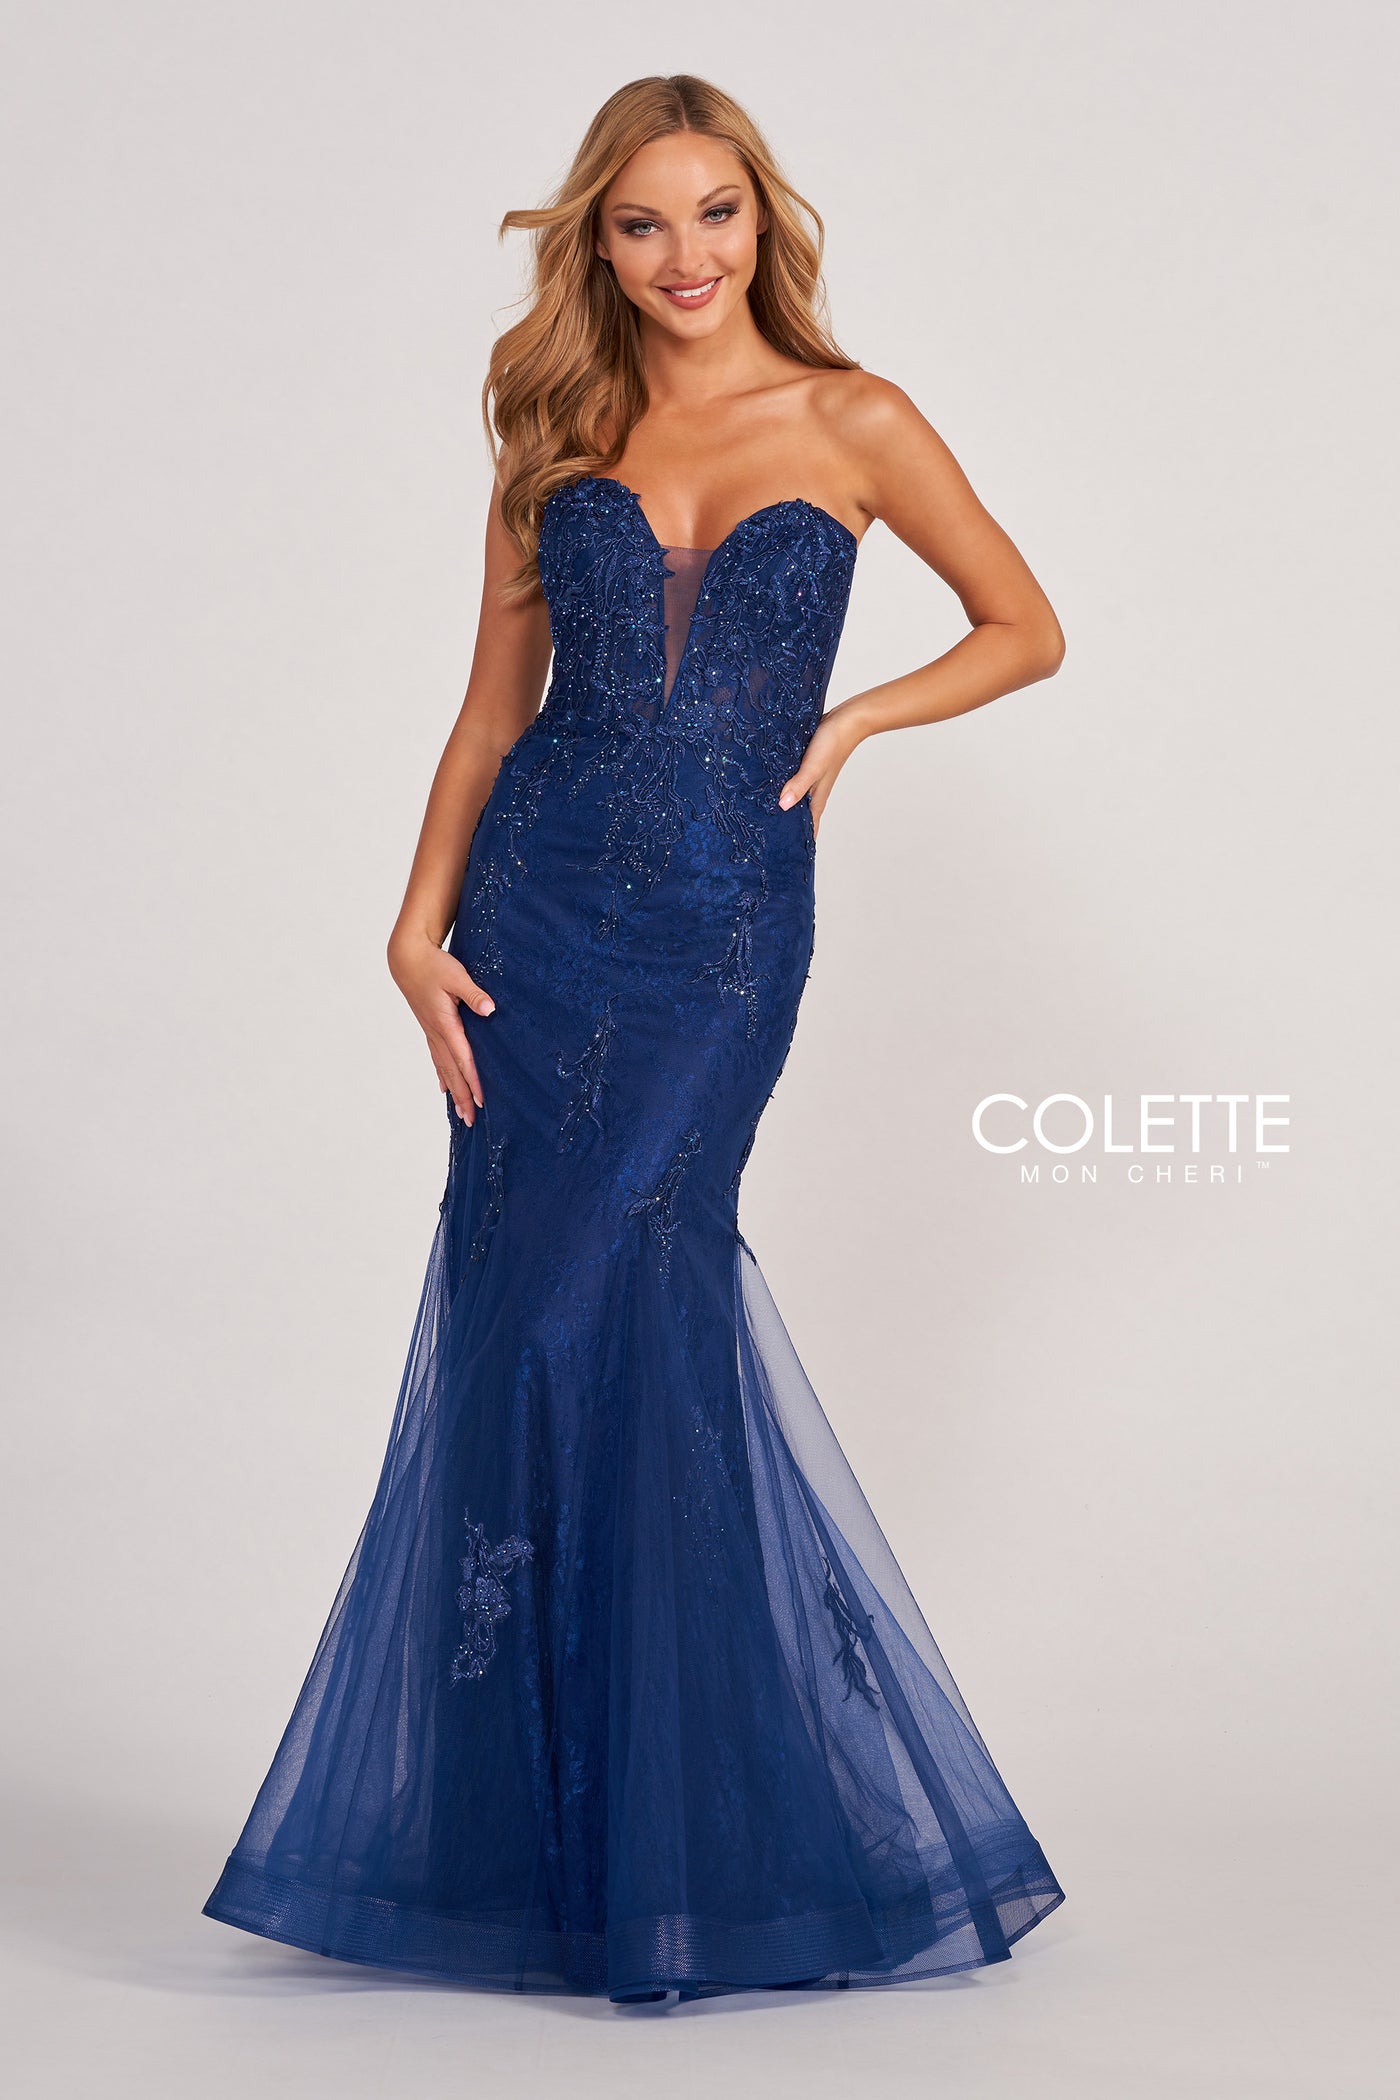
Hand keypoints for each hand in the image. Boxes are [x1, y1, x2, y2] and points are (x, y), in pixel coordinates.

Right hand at [387, 930, 494, 1125]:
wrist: (407, 959)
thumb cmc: (433, 965)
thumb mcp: (456, 976)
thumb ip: (474, 994)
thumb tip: (490, 1010)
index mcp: (445, 1024)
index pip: (463, 1059)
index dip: (472, 1081)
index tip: (480, 1101)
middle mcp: (436, 1033)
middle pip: (452, 1072)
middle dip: (462, 1097)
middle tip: (470, 1120)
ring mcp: (431, 1032)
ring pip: (443, 1068)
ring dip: (453, 1092)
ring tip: (460, 1113)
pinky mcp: (429, 1028)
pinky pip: (436, 1058)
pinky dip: (442, 1075)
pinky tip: (444, 1088)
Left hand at [777, 696, 870, 836]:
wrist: (848, 719)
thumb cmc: (833, 743)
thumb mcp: (813, 766)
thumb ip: (798, 786)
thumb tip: (782, 807)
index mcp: (816, 798)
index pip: (808, 829)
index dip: (799, 844)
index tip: (785, 859)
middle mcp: (813, 792)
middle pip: (798, 817)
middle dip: (787, 829)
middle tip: (767, 843)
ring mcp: (810, 779)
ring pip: (794, 799)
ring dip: (784, 809)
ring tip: (763, 819)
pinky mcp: (805, 765)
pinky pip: (792, 783)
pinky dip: (784, 789)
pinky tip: (770, 787)